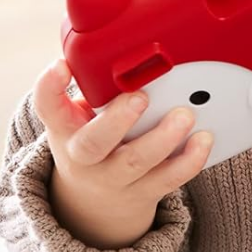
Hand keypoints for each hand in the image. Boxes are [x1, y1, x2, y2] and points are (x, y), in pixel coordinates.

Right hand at [32, 59, 213, 248]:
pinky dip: (189, 160)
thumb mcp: (79, 119)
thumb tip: (133, 48)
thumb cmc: (93, 142)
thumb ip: (98, 88)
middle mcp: (85, 157)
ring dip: (163, 139)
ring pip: (136, 162)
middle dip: (117, 119)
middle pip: (94, 143)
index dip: (49, 86)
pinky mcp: (144, 191)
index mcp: (66, 130)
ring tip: (185, 116)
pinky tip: (203, 140)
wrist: (92, 203)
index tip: (61, 64)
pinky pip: (168, 179)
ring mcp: (115, 178)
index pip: (48, 107)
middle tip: (140, 97)